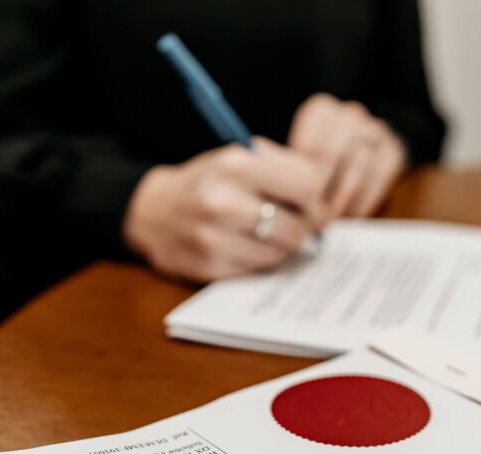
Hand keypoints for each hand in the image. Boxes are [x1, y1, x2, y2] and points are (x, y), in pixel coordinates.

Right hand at [124, 138, 329, 281]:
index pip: (309, 187)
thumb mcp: (242, 156)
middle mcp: (222, 202)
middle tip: (294, 221)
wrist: (154, 211)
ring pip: (283, 253)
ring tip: (268, 232)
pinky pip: (260, 270)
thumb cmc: (211, 181)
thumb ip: (287, 169)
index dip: (316, 197)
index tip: (310, 202)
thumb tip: (326, 204)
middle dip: (304, 226)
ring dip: (284, 245)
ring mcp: (213, 238)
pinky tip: (249, 246)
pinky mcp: (209, 267)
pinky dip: (262, 260)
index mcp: (235, 164)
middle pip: (300, 226)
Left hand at [288, 93, 406, 217]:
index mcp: (321, 111)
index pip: (308, 146)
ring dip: (341, 202)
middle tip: (311, 221)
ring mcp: (375, 130)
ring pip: (356, 170)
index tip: (296, 206)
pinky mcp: (394, 149)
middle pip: (331, 157)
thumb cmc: (321, 161)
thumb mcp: (302, 158)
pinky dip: (365, 201)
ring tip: (330, 223)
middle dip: (320, 193)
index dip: (301, 180)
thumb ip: (293, 173)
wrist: (363, 149)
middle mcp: (350, 114)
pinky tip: (354, 217)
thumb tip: (284, 205)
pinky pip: (379, 179)